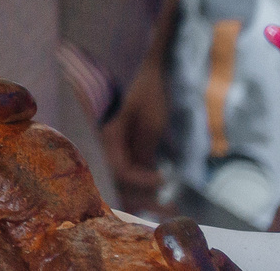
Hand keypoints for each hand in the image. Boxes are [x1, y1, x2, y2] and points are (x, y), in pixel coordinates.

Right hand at [104, 49, 171, 214]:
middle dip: (143, 198)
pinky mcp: (128, 144)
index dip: (142, 180)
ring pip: (126, 179)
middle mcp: (108, 143)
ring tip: (171, 208)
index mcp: (108, 135)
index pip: (120, 169)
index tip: (165, 179)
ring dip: (146, 195)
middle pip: (119, 180)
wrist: (147, 67)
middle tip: (170, 210)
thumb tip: (150, 176)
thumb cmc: (148, 90)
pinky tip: (164, 191)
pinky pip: (133, 169)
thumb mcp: (151, 120)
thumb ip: (145, 148)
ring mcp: (118, 144)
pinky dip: (147, 183)